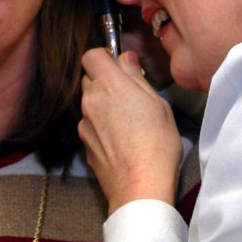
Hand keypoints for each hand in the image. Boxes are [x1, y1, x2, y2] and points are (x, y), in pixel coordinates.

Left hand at [79, 48, 182, 215]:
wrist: (140, 186)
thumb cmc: (156, 144)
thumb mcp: (158, 104)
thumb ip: (137, 78)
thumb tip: (126, 59)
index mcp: (110, 85)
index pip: (91, 55)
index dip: (104, 57)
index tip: (119, 65)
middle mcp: (91, 101)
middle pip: (89, 79)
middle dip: (105, 81)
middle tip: (130, 94)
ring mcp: (84, 123)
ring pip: (90, 103)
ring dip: (103, 105)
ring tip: (128, 121)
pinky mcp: (84, 143)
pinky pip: (90, 125)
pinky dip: (101, 126)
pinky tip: (121, 139)